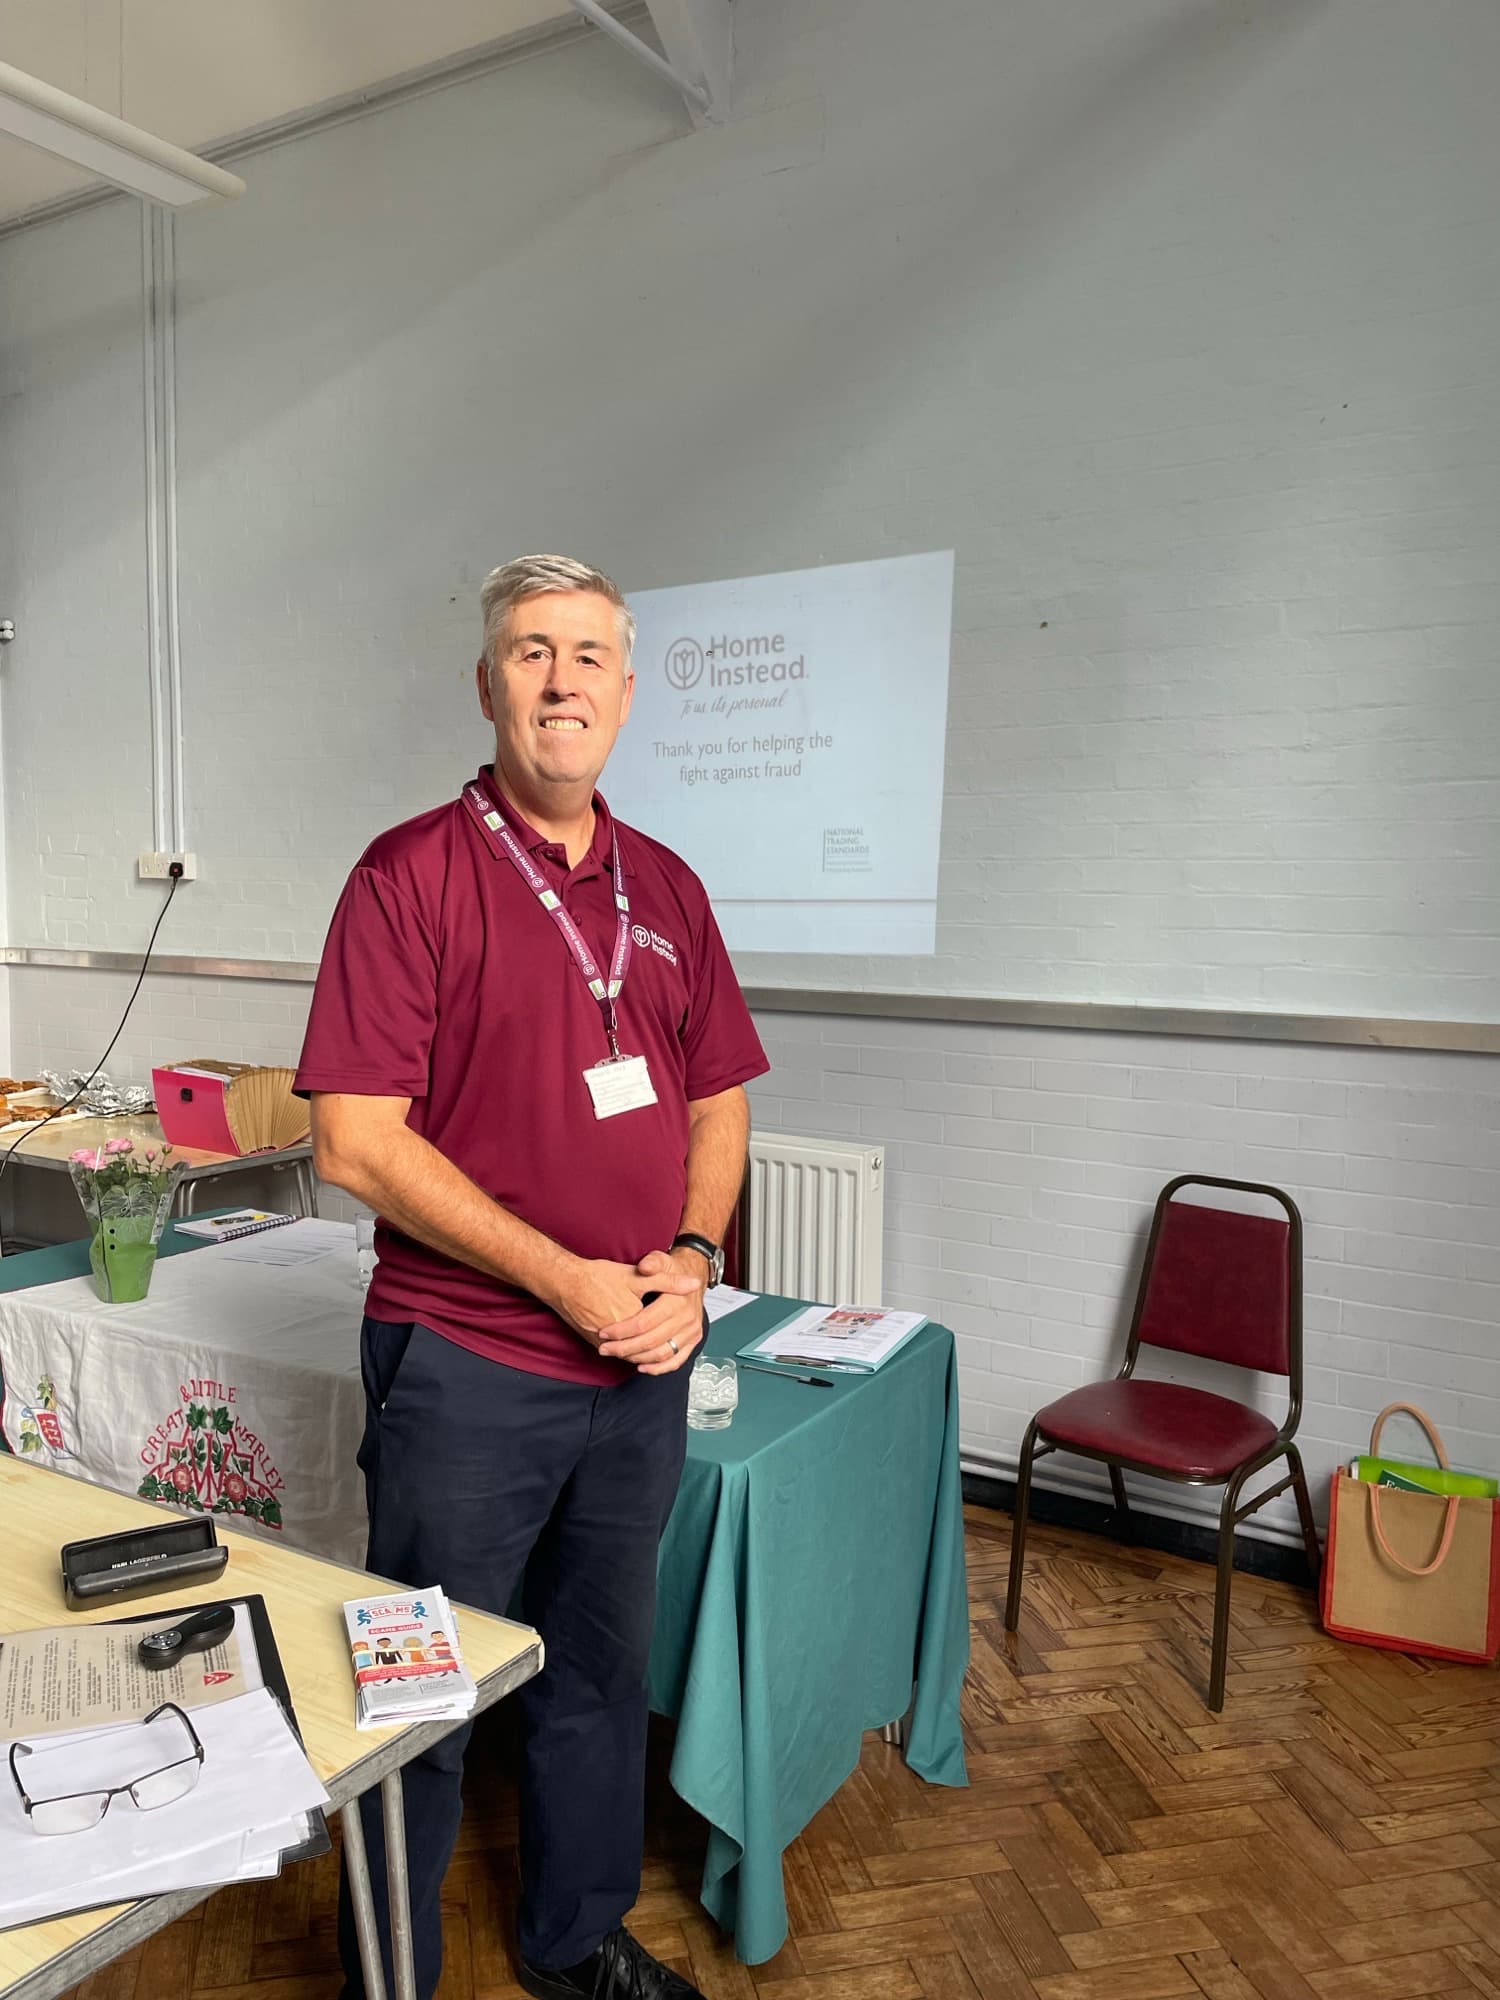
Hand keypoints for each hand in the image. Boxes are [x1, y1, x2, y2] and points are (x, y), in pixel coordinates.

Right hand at [547, 1255, 699, 1351]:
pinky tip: (635, 1347)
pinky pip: (616, 1355)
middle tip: (672, 1340)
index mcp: (633, 1320)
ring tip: (657, 1346)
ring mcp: (604, 1343)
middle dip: (660, 1348)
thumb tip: (693, 1284)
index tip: (680, 1325)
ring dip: (645, 1354)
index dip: (673, 1333)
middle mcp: (618, 1337)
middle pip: (646, 1351)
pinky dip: (628, 1353)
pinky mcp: (594, 1343)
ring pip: (631, 1356)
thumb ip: (667, 1281)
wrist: (565, 1282)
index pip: (659, 1336)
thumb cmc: (598, 1277)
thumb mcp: (637, 1276)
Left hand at [596, 1248, 706, 1374]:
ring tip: (617, 1355)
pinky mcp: (692, 1341)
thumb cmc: (674, 1270)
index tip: (604, 1332)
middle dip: (624, 1347)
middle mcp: (687, 1318)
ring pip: (662, 1353)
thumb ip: (652, 1262)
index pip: (644, 1322)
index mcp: (677, 1301)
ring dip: (637, 1358)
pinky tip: (641, 1367)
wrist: (694, 1277)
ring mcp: (691, 1332)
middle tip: (605, 1348)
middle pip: (651, 1341)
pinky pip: (676, 1360)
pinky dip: (658, 1368)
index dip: (622, 1330)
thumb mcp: (662, 1260)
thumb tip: (645, 1266)